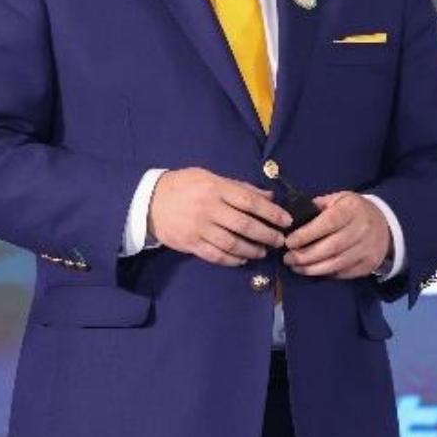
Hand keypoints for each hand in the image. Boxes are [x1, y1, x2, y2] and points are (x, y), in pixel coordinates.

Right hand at [148, 168, 292, 267]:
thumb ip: (239, 187)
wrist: (150, 201)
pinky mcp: (190, 243)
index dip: (271, 212)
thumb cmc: (183, 185)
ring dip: (252, 250)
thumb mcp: (210, 177)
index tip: (287, 220)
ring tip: (263, 251)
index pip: (250, 201)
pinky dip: (232, 259)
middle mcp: (208, 208)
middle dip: (267, 235)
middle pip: (244, 225)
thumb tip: (268, 195)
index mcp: (215, 188)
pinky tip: (242, 259)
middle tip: (280, 240)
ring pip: (232, 243)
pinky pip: (216, 255)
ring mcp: (198, 228)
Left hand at [284, 192, 391, 279]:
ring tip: (296, 267)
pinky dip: (327, 273)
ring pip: (336, 263)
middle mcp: (362, 229)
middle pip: (331, 247)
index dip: (306, 234)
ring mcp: (367, 248)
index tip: (289, 242)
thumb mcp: (338, 199)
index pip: (327, 223)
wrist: (385, 225)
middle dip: (305, 256)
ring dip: (312, 269)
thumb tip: (293, 219)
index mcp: (352, 209)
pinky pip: (344, 272)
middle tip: (288, 259)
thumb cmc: (354, 210)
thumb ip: (318, 207)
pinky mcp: (369, 264)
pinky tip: (314, 271)